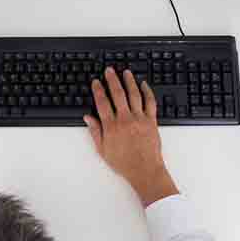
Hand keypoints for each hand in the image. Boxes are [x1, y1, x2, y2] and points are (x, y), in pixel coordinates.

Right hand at [84, 68, 177, 207]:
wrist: (145, 170)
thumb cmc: (124, 162)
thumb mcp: (103, 149)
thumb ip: (95, 131)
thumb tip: (88, 118)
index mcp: (111, 126)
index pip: (102, 102)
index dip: (98, 90)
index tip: (96, 82)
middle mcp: (125, 119)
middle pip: (118, 94)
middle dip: (112, 80)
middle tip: (109, 70)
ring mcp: (139, 118)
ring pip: (134, 94)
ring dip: (129, 81)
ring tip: (125, 72)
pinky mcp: (151, 121)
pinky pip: (150, 102)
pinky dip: (147, 92)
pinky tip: (143, 84)